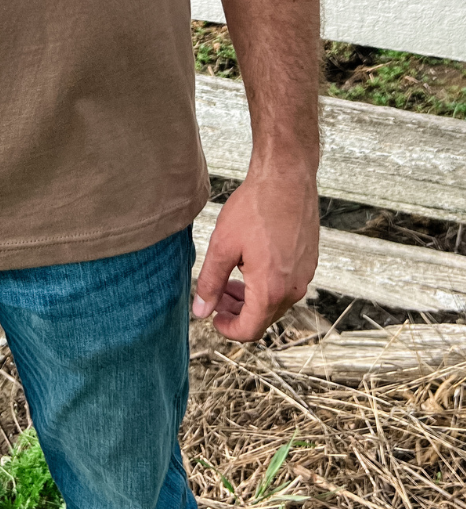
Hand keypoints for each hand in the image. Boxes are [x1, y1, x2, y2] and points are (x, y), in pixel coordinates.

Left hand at [193, 167, 318, 340]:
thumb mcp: (222, 246)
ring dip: (251, 298)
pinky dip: (267, 285)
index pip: (250, 329)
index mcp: (271, 289)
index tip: (213, 318)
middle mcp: (293, 288)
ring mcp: (304, 275)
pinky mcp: (309, 262)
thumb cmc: (256, 208)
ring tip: (230, 280)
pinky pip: (287, 285)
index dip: (228, 329)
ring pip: (276, 302)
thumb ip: (210, 283)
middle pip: (264, 318)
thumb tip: (201, 310)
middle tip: (217, 295)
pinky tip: (250, 264)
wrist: (286, 179)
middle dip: (237, 312)